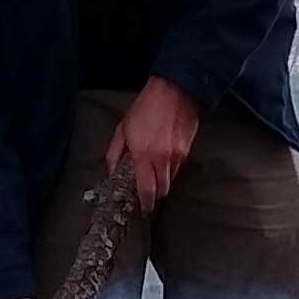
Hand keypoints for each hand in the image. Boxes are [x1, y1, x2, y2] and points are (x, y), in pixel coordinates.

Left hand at [107, 77, 202, 210]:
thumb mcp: (123, 128)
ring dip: (163, 179)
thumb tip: (111, 170)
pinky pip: (178, 166)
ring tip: (153, 168)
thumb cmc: (146, 107)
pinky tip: (163, 155)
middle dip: (155, 194)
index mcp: (144, 155)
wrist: (174, 90)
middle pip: (163, 190)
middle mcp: (163, 159)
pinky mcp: (188, 150)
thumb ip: (115, 153)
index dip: (146, 203)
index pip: (147, 190)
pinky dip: (170, 166)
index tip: (144, 208)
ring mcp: (178, 155)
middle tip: (147, 191)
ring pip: (171, 178)